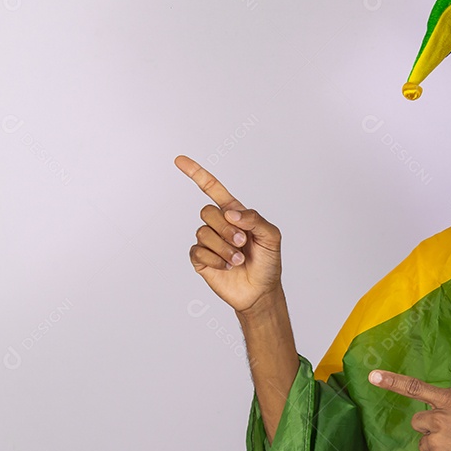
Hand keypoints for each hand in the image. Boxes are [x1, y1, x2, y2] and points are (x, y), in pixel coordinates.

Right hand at [175, 155, 282, 314]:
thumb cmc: (268, 262)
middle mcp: (219, 224)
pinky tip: (227, 267)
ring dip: (224, 248)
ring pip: (202, 232)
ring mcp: (208, 242)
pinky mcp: (201, 259)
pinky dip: (215, 259)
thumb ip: (255, 219)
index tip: (179, 160)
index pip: (212, 189)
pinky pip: (197, 251)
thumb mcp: (271, 236)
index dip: (196, 174)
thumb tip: (231, 213)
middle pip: (207, 212)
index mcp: (235, 213)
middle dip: (226, 228)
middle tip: (243, 243)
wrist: (261, 291)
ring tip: (238, 259)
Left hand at [368, 370, 450, 450]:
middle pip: (418, 421)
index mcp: (450, 400)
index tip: (372, 376)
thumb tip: (444, 396)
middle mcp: (439, 419)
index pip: (415, 388)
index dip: (391, 381)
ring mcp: (436, 442)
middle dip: (431, 427)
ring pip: (423, 443)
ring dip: (437, 446)